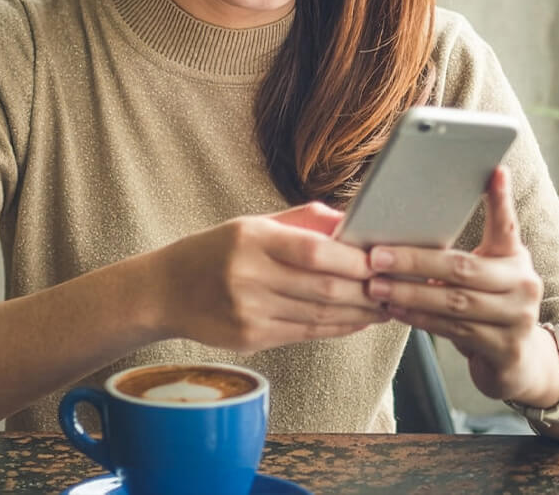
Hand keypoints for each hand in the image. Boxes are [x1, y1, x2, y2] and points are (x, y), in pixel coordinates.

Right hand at [153, 203, 390, 353]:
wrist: (165, 291)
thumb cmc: (215, 251)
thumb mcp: (251, 224)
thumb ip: (302, 221)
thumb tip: (350, 221)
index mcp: (251, 239)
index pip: (314, 251)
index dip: (353, 260)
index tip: (381, 260)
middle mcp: (249, 276)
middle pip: (323, 288)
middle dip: (366, 290)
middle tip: (393, 286)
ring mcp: (249, 311)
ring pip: (319, 315)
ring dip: (359, 313)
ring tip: (384, 306)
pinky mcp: (250, 338)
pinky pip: (305, 334)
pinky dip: (337, 328)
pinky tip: (356, 321)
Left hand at [363, 168, 558, 404]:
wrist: (517, 360)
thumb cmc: (490, 305)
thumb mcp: (487, 273)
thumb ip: (462, 254)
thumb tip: (410, 230)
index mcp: (516, 258)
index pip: (507, 225)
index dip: (500, 199)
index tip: (493, 171)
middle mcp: (523, 284)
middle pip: (463, 268)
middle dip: (416, 261)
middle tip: (377, 256)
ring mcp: (517, 317)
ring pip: (454, 302)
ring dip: (410, 293)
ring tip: (376, 285)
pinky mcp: (504, 347)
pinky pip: (452, 329)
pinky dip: (419, 318)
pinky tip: (395, 309)